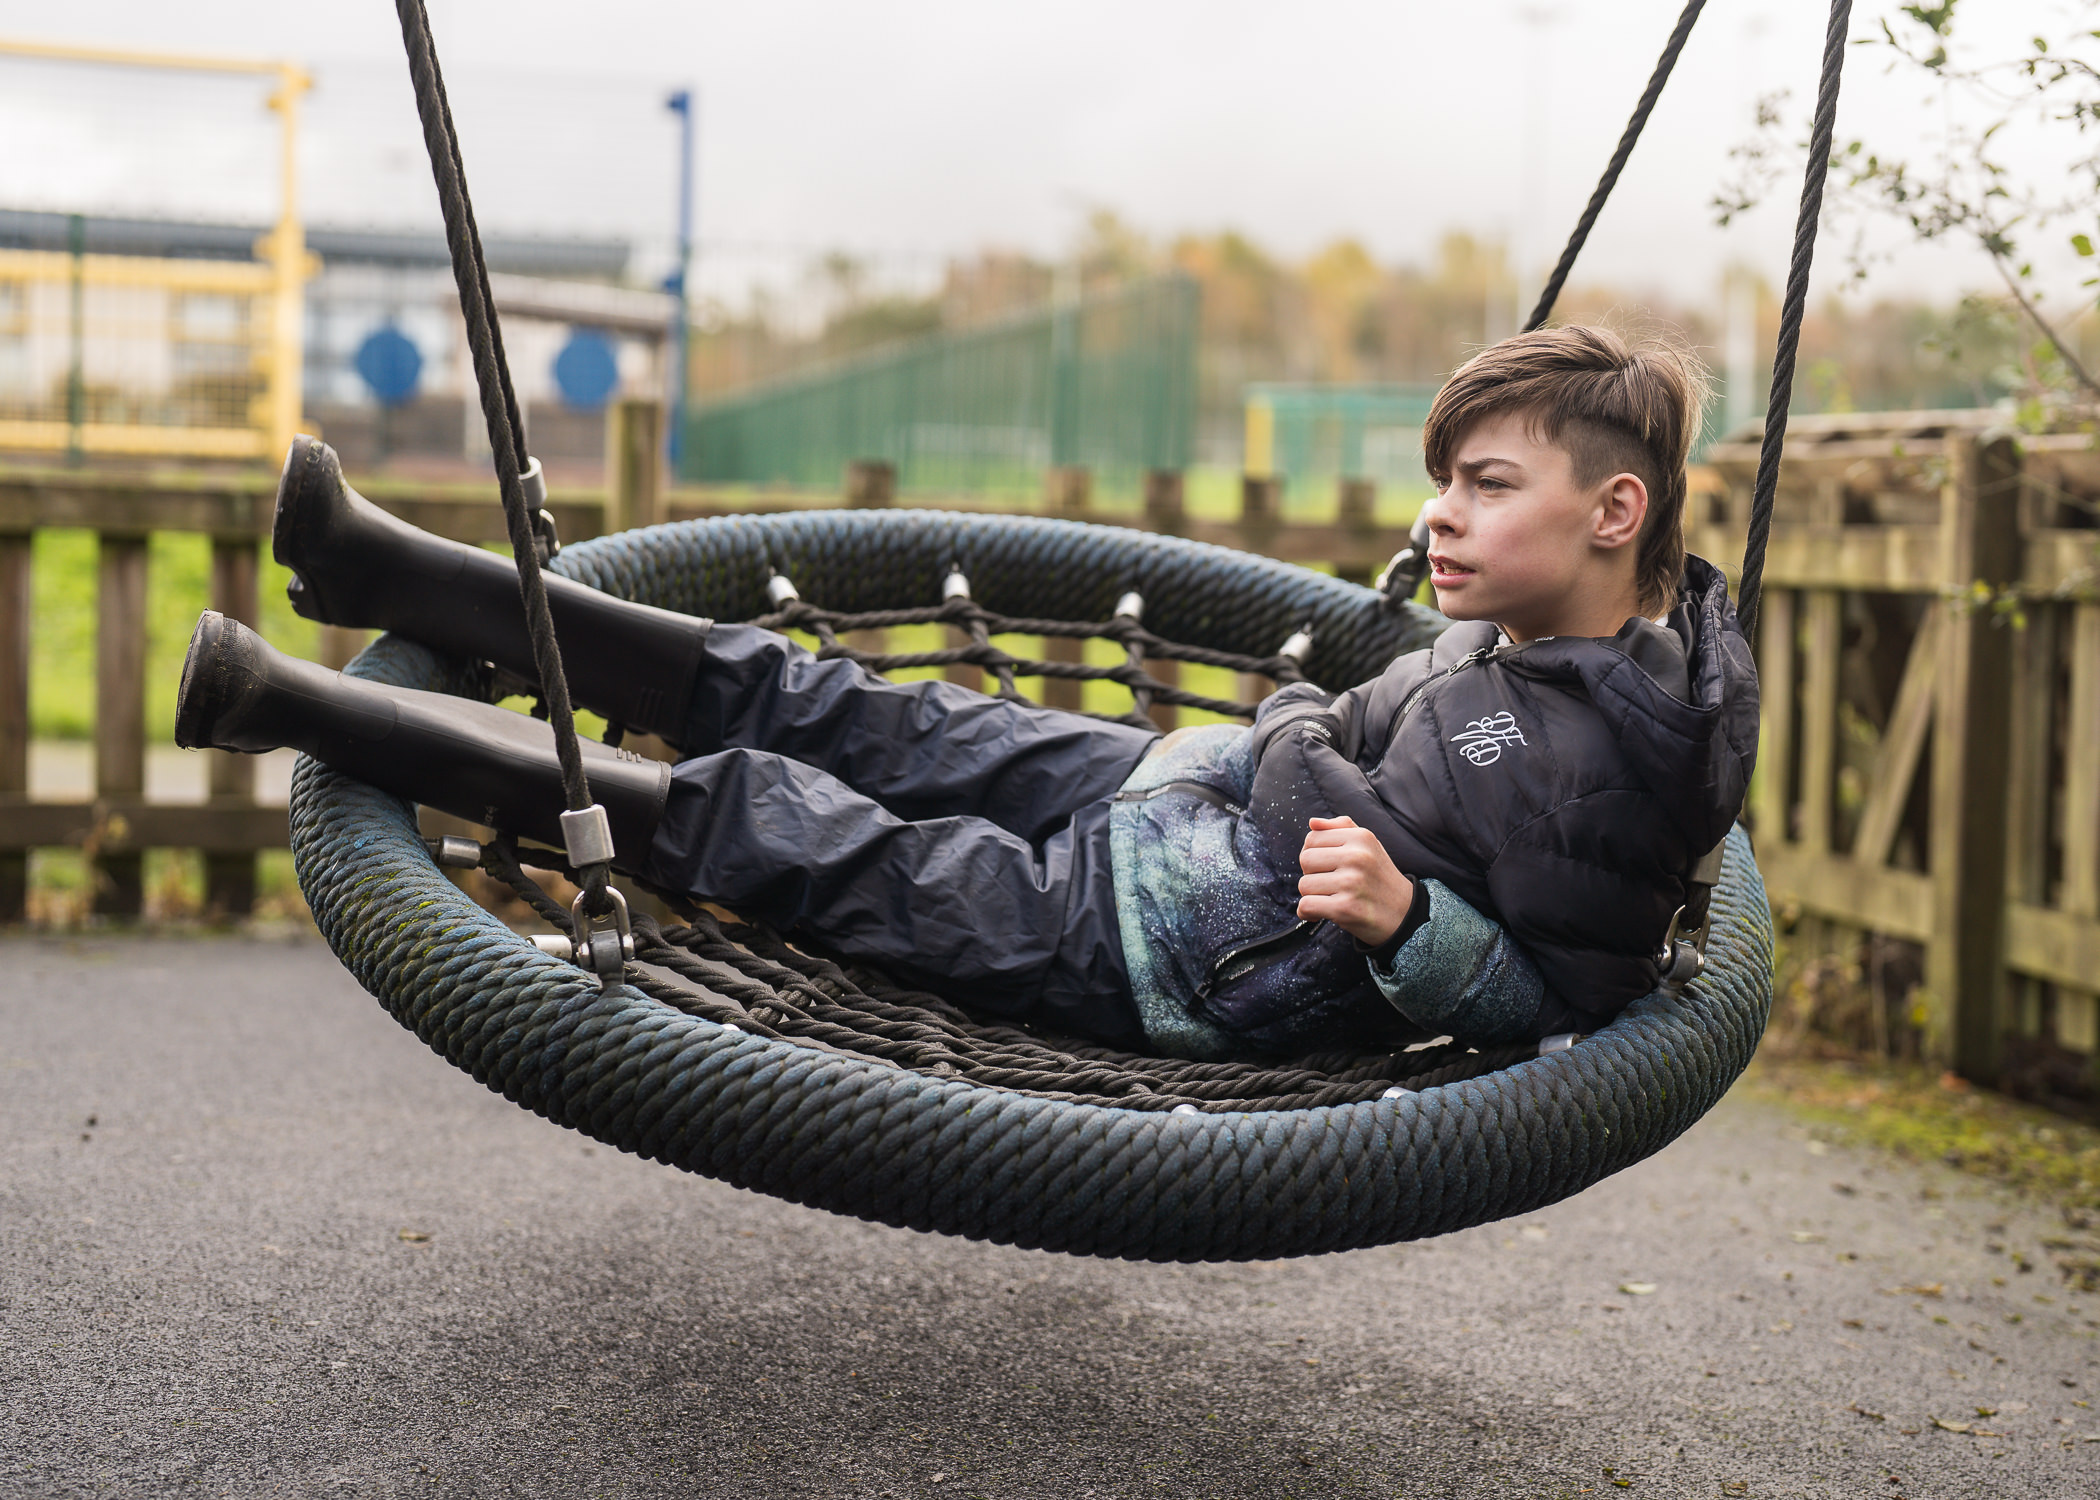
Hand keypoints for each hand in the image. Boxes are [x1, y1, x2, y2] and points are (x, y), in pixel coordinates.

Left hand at [1296, 816, 1413, 945]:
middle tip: (1330, 885)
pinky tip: (1321, 914)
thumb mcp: (1369, 845)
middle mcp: (1357, 857)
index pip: (1312, 839)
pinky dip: (1309, 913)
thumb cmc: (1379, 879)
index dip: (1314, 855)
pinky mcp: (1345, 908)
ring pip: (1304, 885)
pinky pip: (1306, 905)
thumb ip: (1341, 828)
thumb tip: (1312, 822)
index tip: (1327, 868)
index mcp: (1360, 837)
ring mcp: (1351, 882)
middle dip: (1311, 875)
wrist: (1405, 915)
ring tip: (1332, 899)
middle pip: (1305, 860)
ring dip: (1312, 896)